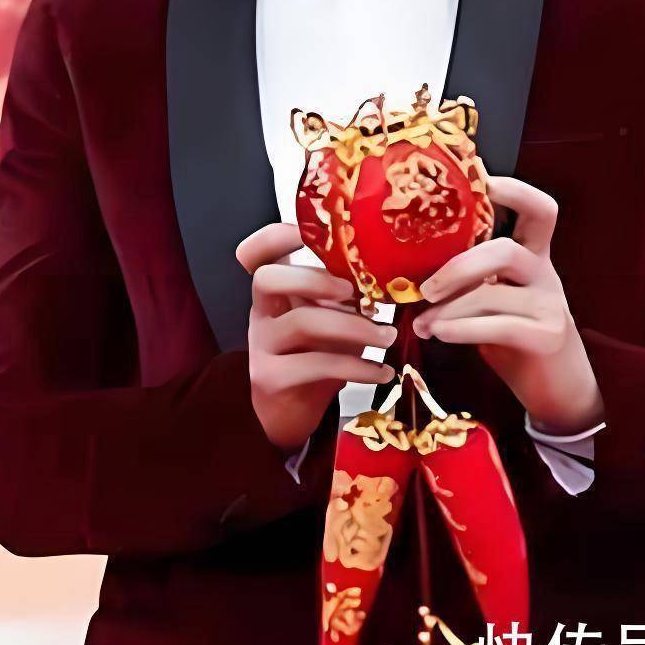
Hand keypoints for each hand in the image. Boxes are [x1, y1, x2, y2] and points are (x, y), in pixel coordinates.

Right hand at [237, 222, 395, 452]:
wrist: (287, 412)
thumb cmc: (313, 357)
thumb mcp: (327, 321)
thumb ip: (343, 298)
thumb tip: (388, 279)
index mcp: (273, 292)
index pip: (255, 254)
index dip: (273, 236)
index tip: (304, 233)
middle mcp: (262, 313)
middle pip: (269, 278)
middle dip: (315, 278)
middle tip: (356, 292)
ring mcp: (262, 345)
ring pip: (302, 322)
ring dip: (355, 327)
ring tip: (388, 336)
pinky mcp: (272, 378)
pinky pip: (318, 365)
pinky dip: (358, 367)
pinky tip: (382, 372)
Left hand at [414, 175, 602, 433]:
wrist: (556, 388)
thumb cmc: (513, 336)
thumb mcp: (489, 298)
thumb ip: (464, 277)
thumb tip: (401, 265)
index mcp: (531, 255)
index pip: (535, 208)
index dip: (510, 189)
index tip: (474, 181)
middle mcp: (543, 273)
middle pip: (506, 249)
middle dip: (458, 265)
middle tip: (423, 286)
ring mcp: (550, 305)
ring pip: (495, 293)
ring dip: (449, 308)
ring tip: (421, 323)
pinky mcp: (547, 337)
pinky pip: (501, 326)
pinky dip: (464, 329)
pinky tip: (441, 335)